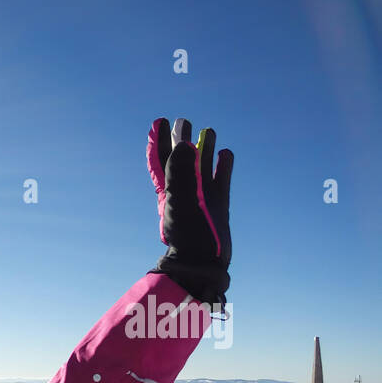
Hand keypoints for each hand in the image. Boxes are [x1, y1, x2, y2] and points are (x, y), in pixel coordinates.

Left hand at [147, 117, 233, 302]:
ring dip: (204, 148)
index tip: (159, 122)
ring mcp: (201, 195)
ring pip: (202, 165)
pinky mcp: (218, 203)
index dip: (158, 141)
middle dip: (180, 140)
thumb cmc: (186, 232)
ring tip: (208, 131)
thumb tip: (184, 142)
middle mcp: (183, 189)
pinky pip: (221, 178)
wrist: (202, 260)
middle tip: (183, 122)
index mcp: (168, 188)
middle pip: (181, 158)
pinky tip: (225, 154)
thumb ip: (180, 171)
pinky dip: (222, 165)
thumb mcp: (179, 200)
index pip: (160, 160)